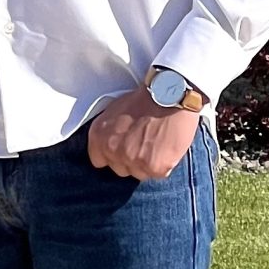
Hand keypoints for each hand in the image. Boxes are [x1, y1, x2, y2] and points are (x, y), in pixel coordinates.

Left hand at [86, 85, 201, 179]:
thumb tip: (112, 146)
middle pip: (121, 170)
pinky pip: (158, 174)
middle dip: (132, 160)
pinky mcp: (153, 166)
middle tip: (146, 144)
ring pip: (140, 174)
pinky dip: (165, 164)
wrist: (170, 94)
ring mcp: (132, 160)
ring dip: (149, 164)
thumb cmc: (146, 99)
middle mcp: (112, 150)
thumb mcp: (114, 111)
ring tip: (159, 144)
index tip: (124, 151)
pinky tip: (168, 147)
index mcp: (99, 136)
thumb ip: (109, 132)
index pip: (99, 161)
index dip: (114, 157)